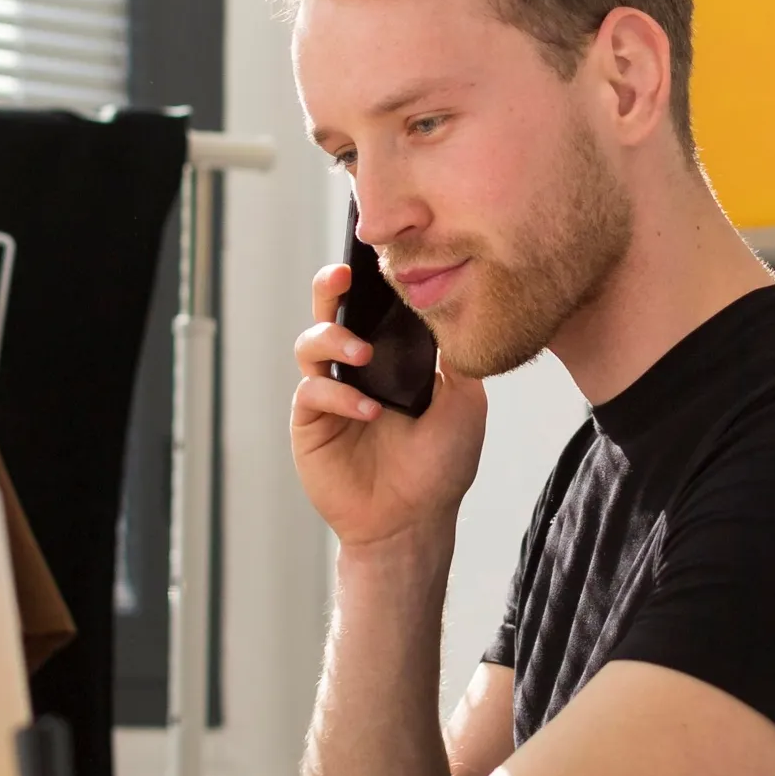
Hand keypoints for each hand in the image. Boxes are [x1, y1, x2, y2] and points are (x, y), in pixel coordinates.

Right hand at [290, 263, 487, 549]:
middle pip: (329, 312)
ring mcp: (330, 395)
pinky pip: (312, 393)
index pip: (373, 309)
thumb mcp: (465, 403)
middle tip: (341, 275)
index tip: (375, 257)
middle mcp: (354, 371)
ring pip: (309, 345)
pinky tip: (369, 412)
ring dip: (333, 340)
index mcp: (389, 359)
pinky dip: (339, 397)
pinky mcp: (310, 424)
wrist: (414, 519)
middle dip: (330, 288)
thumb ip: (455, 357)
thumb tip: (452, 308)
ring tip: (362, 355)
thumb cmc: (440, 465)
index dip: (369, 282)